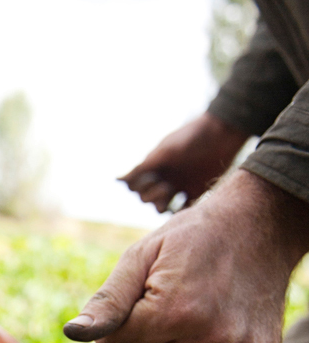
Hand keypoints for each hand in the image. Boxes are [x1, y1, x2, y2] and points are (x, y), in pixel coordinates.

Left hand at [63, 170, 308, 342]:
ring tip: (178, 335)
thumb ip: (107, 302)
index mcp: (176, 310)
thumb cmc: (190, 241)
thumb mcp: (140, 258)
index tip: (135, 306)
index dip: (115, 330)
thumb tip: (72, 334)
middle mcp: (212, 338)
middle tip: (159, 318)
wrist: (258, 228)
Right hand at [121, 112, 248, 212]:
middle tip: (165, 186)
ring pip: (162, 206)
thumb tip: (118, 180)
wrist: (224, 132)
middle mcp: (164, 176)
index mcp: (154, 166)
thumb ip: (144, 167)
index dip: (138, 186)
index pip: (135, 185)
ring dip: (162, 205)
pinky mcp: (196, 190)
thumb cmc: (192, 137)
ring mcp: (179, 185)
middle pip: (146, 198)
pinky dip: (181, 210)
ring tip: (173, 195)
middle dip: (152, 195)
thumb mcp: (166, 151)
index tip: (150, 179)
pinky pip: (183, 208)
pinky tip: (185, 204)